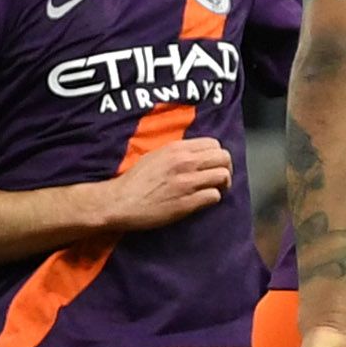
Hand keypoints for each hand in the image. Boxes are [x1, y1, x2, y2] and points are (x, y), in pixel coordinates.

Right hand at [96, 138, 236, 232]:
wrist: (120, 202)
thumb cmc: (134, 181)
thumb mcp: (155, 156)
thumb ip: (176, 153)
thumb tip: (195, 156)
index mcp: (176, 149)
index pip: (213, 144)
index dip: (216, 155)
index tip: (211, 164)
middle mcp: (184, 162)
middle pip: (224, 158)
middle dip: (225, 168)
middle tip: (218, 178)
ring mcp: (187, 183)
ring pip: (223, 176)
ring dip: (222, 184)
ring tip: (214, 190)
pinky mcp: (187, 203)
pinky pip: (214, 196)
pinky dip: (212, 199)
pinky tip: (203, 201)